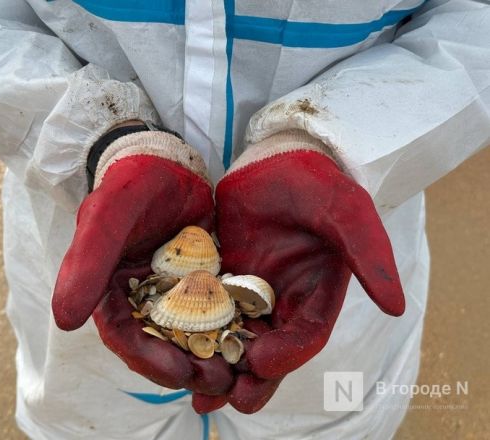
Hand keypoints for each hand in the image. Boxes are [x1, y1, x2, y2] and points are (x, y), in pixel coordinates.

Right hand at [52, 129, 232, 394]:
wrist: (166, 161)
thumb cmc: (131, 184)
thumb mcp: (108, 218)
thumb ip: (86, 263)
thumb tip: (64, 320)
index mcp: (111, 291)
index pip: (125, 336)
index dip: (149, 360)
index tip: (178, 374)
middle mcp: (141, 297)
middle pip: (161, 343)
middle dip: (186, 366)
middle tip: (218, 382)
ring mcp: (174, 290)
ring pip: (190, 334)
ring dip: (210, 354)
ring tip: (238, 370)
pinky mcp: (202, 280)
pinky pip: (216, 309)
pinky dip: (230, 327)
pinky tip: (252, 338)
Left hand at [194, 141, 404, 412]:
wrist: (277, 158)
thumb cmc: (316, 182)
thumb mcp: (345, 212)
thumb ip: (369, 254)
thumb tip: (396, 307)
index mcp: (316, 294)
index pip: (305, 335)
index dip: (287, 353)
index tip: (262, 362)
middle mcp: (283, 301)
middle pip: (268, 350)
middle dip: (250, 379)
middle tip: (225, 401)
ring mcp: (249, 293)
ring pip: (234, 339)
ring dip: (218, 367)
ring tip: (196, 394)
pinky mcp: (220, 279)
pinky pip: (205, 312)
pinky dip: (193, 333)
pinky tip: (172, 348)